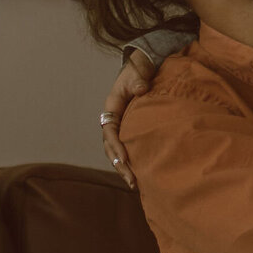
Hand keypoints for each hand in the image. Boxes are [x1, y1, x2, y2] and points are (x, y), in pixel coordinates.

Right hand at [99, 51, 153, 188]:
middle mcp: (113, 120)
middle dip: (119, 165)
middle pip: (111, 147)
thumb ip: (138, 80)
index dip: (116, 146)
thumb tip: (141, 89)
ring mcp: (121, 127)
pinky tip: (141, 175)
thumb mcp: (137, 72)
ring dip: (124, 168)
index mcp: (112, 108)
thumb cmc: (138, 70)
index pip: (110, 131)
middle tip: (131, 180)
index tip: (125, 159)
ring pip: (117, 152)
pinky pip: (128, 149)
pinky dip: (132, 162)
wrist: (143, 68)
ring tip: (134, 184)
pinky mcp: (130, 131)